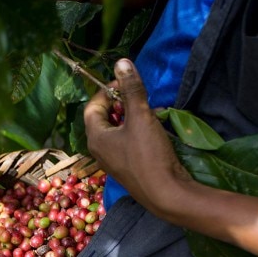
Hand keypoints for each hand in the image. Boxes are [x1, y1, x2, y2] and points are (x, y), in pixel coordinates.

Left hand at [83, 59, 193, 218]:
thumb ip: (132, 89)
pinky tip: (153, 129)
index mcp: (95, 137)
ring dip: (130, 117)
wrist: (165, 193)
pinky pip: (126, 143)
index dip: (106, 91)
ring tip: (148, 111)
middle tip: (137, 96)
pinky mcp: (127, 167)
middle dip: (120, 103)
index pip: (92, 107)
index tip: (124, 82)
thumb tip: (122, 62)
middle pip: (103, 118)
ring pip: (116, 131)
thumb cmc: (148, 154)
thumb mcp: (141, 116)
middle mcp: (99, 150)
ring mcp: (112, 161)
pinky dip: (136, 132)